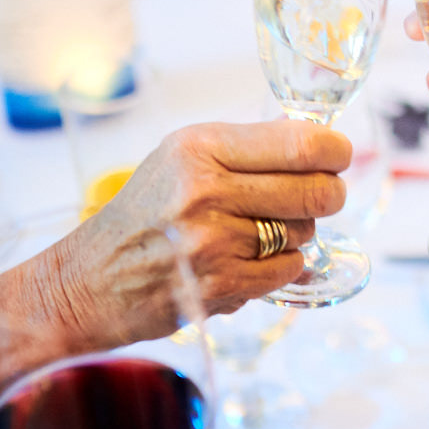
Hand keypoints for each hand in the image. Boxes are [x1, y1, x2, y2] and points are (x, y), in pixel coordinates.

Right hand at [46, 120, 350, 351]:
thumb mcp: (180, 159)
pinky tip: (252, 259)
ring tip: (261, 231)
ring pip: (304, 232)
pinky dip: (281, 266)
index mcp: (199, 147)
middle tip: (322, 195)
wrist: (90, 281)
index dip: (335, 151)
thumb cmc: (142, 215)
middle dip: (329, 193)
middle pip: (316, 190)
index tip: (338, 155)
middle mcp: (207, 190)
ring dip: (296, 232)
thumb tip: (319, 143)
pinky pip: (289, 269)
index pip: (300, 143)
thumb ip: (244, 149)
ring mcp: (215, 241)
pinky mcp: (222, 284)